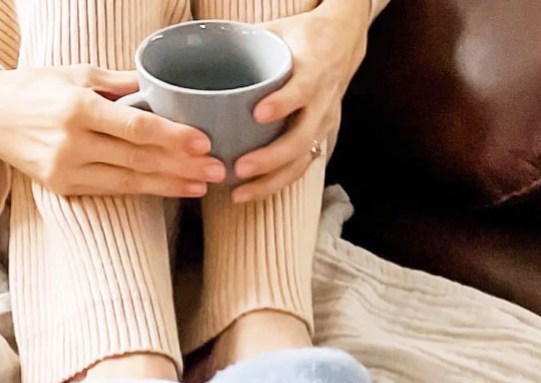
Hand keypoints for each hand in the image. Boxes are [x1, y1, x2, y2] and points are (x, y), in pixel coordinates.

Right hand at [0, 66, 225, 197]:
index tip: (203, 142)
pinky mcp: (63, 187)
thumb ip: (121, 83)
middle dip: (182, 166)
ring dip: (170, 184)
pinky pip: (113, 190)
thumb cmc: (36, 89)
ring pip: (129, 181)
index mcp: (78, 107)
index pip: (136, 127)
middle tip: (217, 169)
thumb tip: (162, 87)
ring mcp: (67, 169)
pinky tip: (171, 189)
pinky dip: (145, 190)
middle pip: (138, 158)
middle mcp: (73, 142)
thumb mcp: (78, 74)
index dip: (172, 137)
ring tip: (202, 185)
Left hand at [231, 0, 369, 202]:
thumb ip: (244, 40)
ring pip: (301, 160)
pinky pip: (300, 167)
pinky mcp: (320, 138)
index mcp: (313, 70)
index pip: (303, 89)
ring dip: (270, 180)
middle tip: (239, 168)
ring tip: (239, 193)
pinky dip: (275, 183)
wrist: (342, 44)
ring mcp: (323, 123)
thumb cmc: (301, 38)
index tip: (258, 114)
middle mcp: (322, 101)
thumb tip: (198, 46)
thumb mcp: (277, 31)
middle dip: (270, 157)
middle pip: (301, 137)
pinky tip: (250, 193)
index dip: (283, 103)